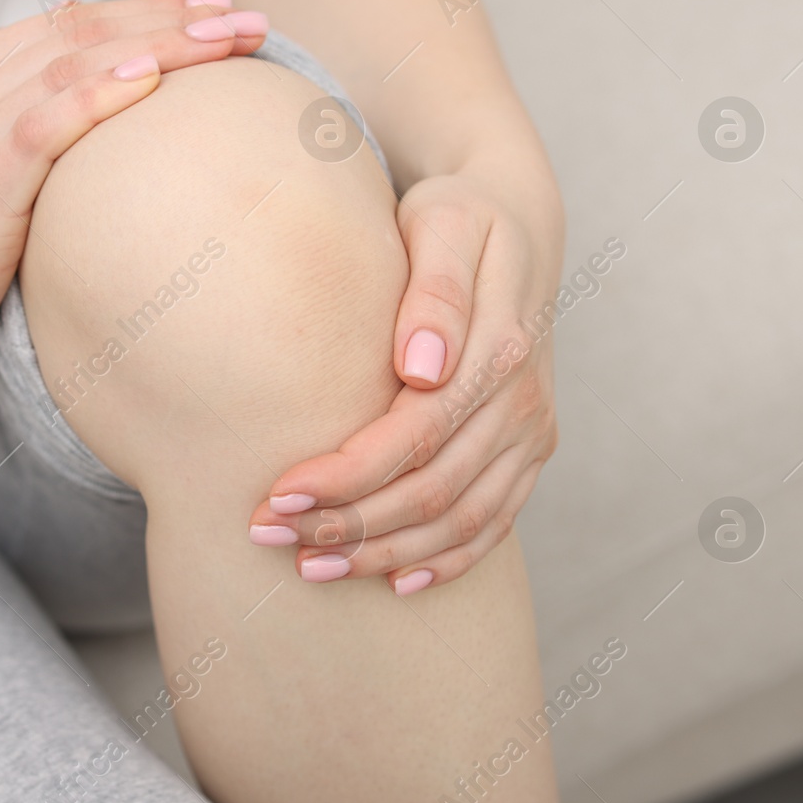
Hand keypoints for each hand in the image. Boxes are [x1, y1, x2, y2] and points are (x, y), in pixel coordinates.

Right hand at [0, 0, 266, 372]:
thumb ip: (29, 122)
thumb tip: (112, 95)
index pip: (70, 22)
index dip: (149, 7)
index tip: (218, 6)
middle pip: (80, 33)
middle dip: (172, 20)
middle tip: (247, 18)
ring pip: (70, 68)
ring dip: (157, 47)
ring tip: (225, 41)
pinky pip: (40, 131)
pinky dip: (95, 98)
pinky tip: (150, 82)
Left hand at [247, 163, 562, 593]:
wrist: (514, 224)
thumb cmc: (457, 218)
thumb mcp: (442, 222)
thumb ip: (435, 290)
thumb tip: (420, 366)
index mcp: (500, 349)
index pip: (415, 435)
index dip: (347, 474)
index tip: (278, 492)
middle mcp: (523, 402)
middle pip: (434, 489)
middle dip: (349, 523)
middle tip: (270, 536)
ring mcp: (532, 433)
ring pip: (462, 521)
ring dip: (384, 553)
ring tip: (310, 568)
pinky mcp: (530, 451)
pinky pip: (496, 525)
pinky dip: (447, 561)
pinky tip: (395, 584)